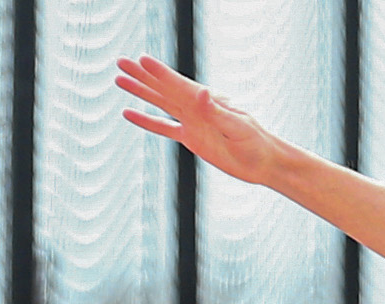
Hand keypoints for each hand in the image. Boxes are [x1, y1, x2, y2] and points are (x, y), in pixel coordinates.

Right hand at [115, 55, 276, 184]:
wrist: (264, 162)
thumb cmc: (256, 141)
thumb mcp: (238, 126)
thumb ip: (217, 112)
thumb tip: (202, 93)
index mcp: (207, 101)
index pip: (179, 84)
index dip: (160, 73)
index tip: (141, 60)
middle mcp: (196, 108)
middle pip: (164, 89)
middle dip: (143, 76)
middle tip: (121, 62)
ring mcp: (192, 122)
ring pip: (161, 104)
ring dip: (141, 92)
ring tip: (120, 80)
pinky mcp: (192, 138)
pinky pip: (165, 128)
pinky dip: (147, 121)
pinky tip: (129, 114)